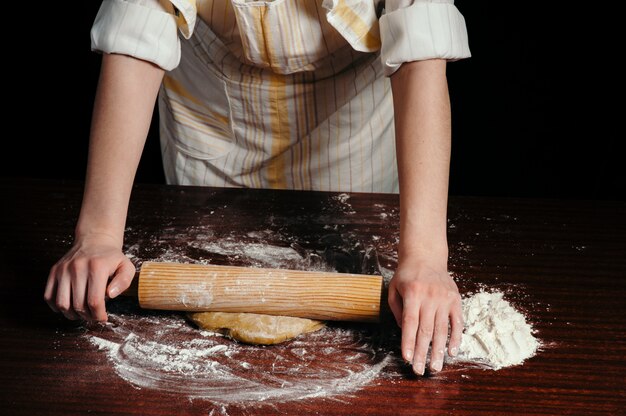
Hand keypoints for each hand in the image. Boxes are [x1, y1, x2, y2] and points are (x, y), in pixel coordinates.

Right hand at [44, 233, 134, 321]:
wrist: (95, 241)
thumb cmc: (111, 258)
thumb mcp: (126, 267)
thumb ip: (124, 282)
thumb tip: (110, 295)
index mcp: (97, 267)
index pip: (94, 301)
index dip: (98, 315)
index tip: (103, 318)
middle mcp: (77, 267)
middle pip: (78, 305)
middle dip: (87, 317)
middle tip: (94, 317)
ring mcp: (63, 269)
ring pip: (62, 304)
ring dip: (72, 315)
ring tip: (82, 313)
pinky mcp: (54, 271)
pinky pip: (49, 297)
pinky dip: (57, 307)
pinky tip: (69, 306)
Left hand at [388, 258, 461, 374]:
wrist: (426, 256)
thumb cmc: (406, 275)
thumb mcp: (394, 289)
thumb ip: (397, 311)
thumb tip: (405, 333)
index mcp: (412, 293)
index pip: (410, 322)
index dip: (408, 342)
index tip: (407, 358)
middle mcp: (430, 296)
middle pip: (426, 330)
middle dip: (422, 353)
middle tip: (420, 371)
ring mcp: (444, 298)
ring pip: (442, 329)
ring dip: (439, 351)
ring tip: (435, 367)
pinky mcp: (456, 300)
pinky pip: (457, 322)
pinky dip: (456, 338)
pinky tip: (452, 352)